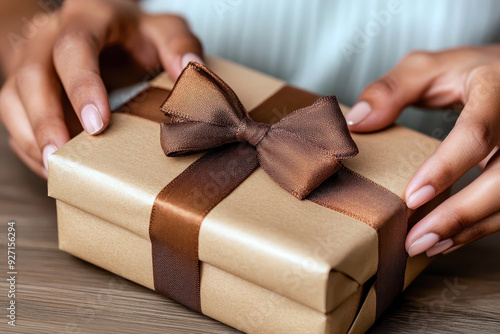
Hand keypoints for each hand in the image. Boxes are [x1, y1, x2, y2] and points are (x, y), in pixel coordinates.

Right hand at [0, 0, 202, 177]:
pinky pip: (14, 116)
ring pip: (13, 97)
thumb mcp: (164, 31)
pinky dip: (29, 143)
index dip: (82, 86)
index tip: (98, 124)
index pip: (74, 47)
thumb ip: (179, 45)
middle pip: (32, 75)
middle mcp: (50, 36)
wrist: (105, 33)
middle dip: (46, 120)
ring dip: (32, 136)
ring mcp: (32, 60)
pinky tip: (52, 165)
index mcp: (87, 18)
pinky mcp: (25, 86)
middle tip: (63, 157)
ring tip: (55, 169)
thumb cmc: (136, 36)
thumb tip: (189, 71)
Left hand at [346, 46, 499, 256]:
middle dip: (459, 215)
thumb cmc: (470, 72)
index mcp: (497, 91)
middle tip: (416, 239)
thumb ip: (392, 89)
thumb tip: (357, 121)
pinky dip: (478, 227)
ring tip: (426, 245)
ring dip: (468, 229)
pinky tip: (448, 238)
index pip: (477, 134)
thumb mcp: (429, 68)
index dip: (446, 168)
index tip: (412, 197)